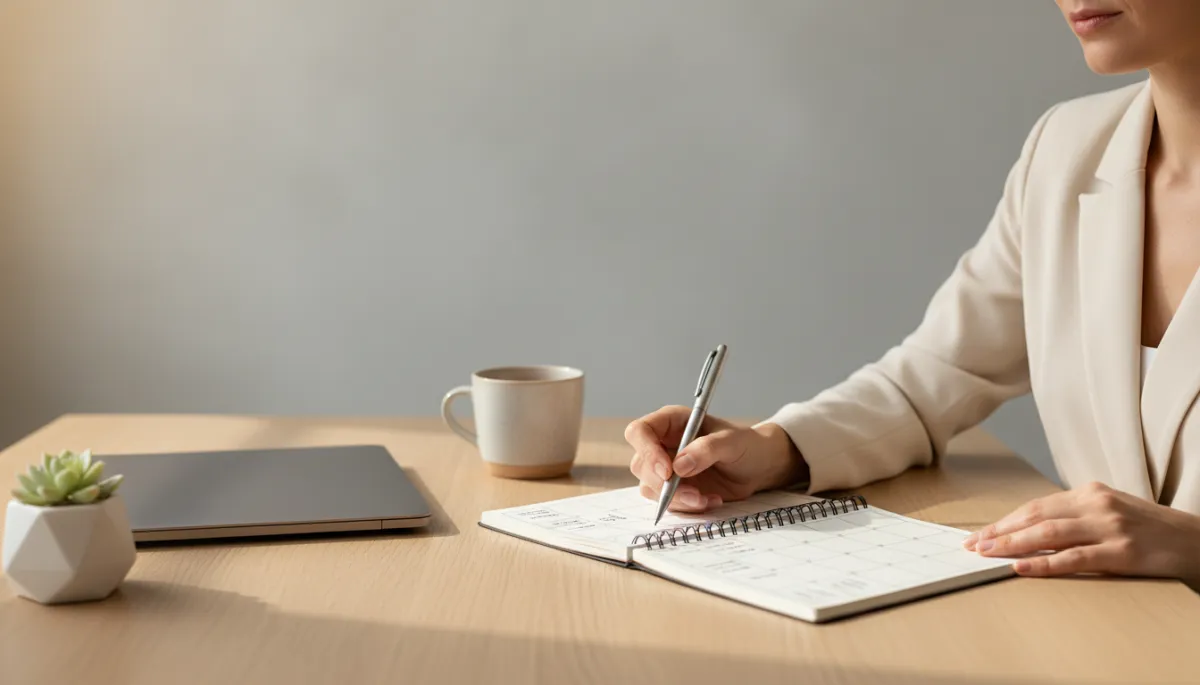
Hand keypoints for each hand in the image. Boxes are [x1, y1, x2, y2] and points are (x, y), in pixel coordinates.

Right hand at [625, 406, 807, 513]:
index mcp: (671, 423)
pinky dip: (687, 506)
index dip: (647, 451)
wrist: (759, 467)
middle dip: (663, 483)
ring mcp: (666, 469)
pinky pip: (668, 503)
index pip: (640, 432)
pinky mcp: (674, 490)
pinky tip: (711, 500)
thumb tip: (679, 466)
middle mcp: (663, 445)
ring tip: (705, 498)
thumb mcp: (732, 441)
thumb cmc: (746, 445)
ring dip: (676, 498)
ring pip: (650, 487)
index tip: (668, 471)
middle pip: (641, 464)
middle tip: (693, 493)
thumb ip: (707, 449)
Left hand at [965, 481, 1199, 583]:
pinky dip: (1045, 563)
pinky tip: (1022, 567)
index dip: (1005, 521)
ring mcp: (1109, 527)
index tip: (980, 534)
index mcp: (1090, 493)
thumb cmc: (1147, 529)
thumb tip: (1029, 533)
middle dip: (1000, 532)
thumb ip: (1074, 517)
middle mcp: (1096, 505)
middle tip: (973, 545)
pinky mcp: (1122, 552)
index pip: (1036, 506)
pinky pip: (1075, 558)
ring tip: (988, 554)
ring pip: (1050, 534)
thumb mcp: (1109, 512)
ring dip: (1014, 544)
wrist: (1195, 540)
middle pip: (1036, 516)